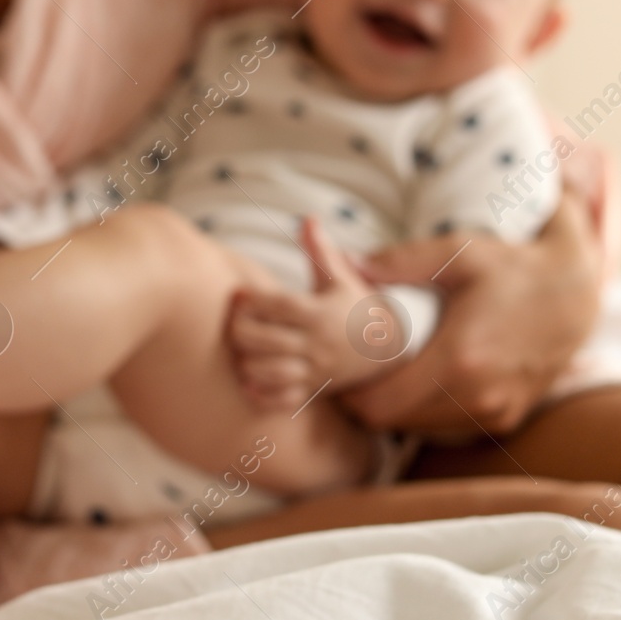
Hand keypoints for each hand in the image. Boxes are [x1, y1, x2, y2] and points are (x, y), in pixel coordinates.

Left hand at [227, 216, 381, 410]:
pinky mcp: (313, 390)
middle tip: (235, 322)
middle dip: (241, 331)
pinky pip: (282, 400)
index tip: (239, 295)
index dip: (252, 300)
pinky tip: (249, 380)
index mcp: (319, 313)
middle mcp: (316, 343)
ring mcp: (314, 370)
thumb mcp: (341, 277)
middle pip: (266, 341)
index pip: (278, 306)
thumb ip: (319, 250)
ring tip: (240, 350)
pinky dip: (261, 394)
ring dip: (246, 363)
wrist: (385, 347)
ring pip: (270, 373)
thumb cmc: (354, 305)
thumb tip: (307, 218)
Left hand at [339, 185, 604, 437]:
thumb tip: (349, 263)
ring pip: (419, 428)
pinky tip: (423, 377)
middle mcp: (477, 397)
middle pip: (393, 421)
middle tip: (357, 369)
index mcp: (459, 360)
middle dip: (368, 399)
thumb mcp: (459, 252)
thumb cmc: (512, 268)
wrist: (574, 295)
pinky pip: (448, 427)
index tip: (341, 371)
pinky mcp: (505, 419)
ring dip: (398, 406)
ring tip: (388, 371)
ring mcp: (494, 413)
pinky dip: (427, 410)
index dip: (351, 394)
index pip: (380, 405)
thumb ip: (401, 261)